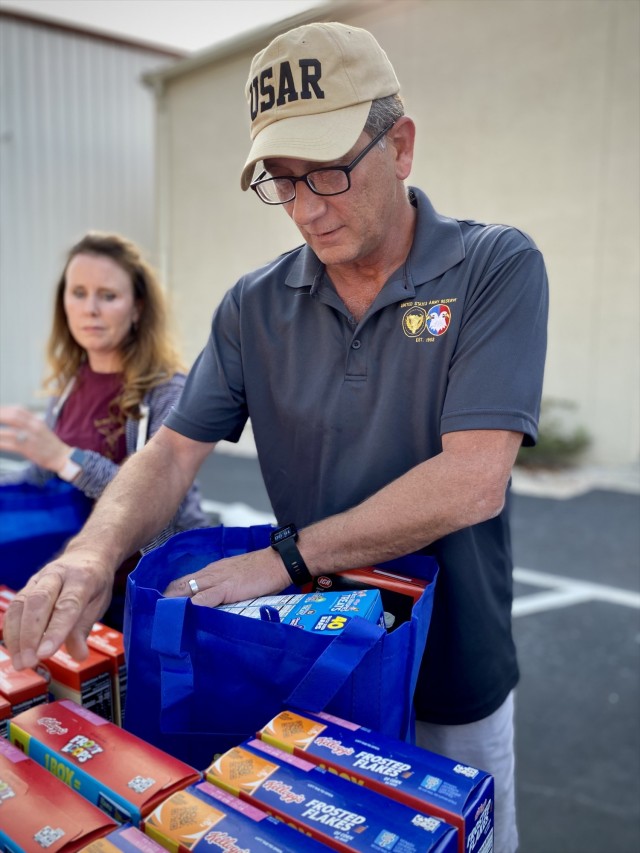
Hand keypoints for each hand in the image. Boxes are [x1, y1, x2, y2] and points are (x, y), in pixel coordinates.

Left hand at [0, 404, 70, 472]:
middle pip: (13, 417)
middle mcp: (34, 427)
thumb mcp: (41, 429)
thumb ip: (28, 423)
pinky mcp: (28, 450)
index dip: (5, 409)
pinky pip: (11, 445)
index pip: (19, 409)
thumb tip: (14, 420)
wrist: (63, 457)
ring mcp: (31, 438)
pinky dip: (1, 443)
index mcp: (37, 421)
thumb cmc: (50, 444)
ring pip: (9, 432)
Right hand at [3, 549, 116, 669]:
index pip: (67, 605)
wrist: (86, 555)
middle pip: (39, 601)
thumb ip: (84, 629)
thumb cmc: (94, 583)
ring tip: (21, 663)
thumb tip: (78, 655)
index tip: (45, 654)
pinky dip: (12, 630)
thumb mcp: (99, 603)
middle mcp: (57, 574)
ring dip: (17, 637)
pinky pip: (14, 607)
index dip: (56, 630)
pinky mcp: (27, 586)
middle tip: (29, 663)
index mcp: (82, 577)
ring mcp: (39, 578)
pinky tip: (15, 650)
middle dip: (30, 635)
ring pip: (22, 604)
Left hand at [163, 546, 291, 606]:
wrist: (278, 561)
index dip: (171, 593)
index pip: (184, 581)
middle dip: (166, 600)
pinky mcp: (227, 587)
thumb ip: (224, 589)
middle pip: (180, 585)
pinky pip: (205, 597)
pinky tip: (185, 615)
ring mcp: (217, 579)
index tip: (160, 606)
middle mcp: (210, 573)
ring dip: (174, 604)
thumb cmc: (262, 571)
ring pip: (188, 589)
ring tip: (161, 618)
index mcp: (212, 571)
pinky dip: (193, 606)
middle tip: (153, 615)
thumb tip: (215, 605)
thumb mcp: (237, 577)